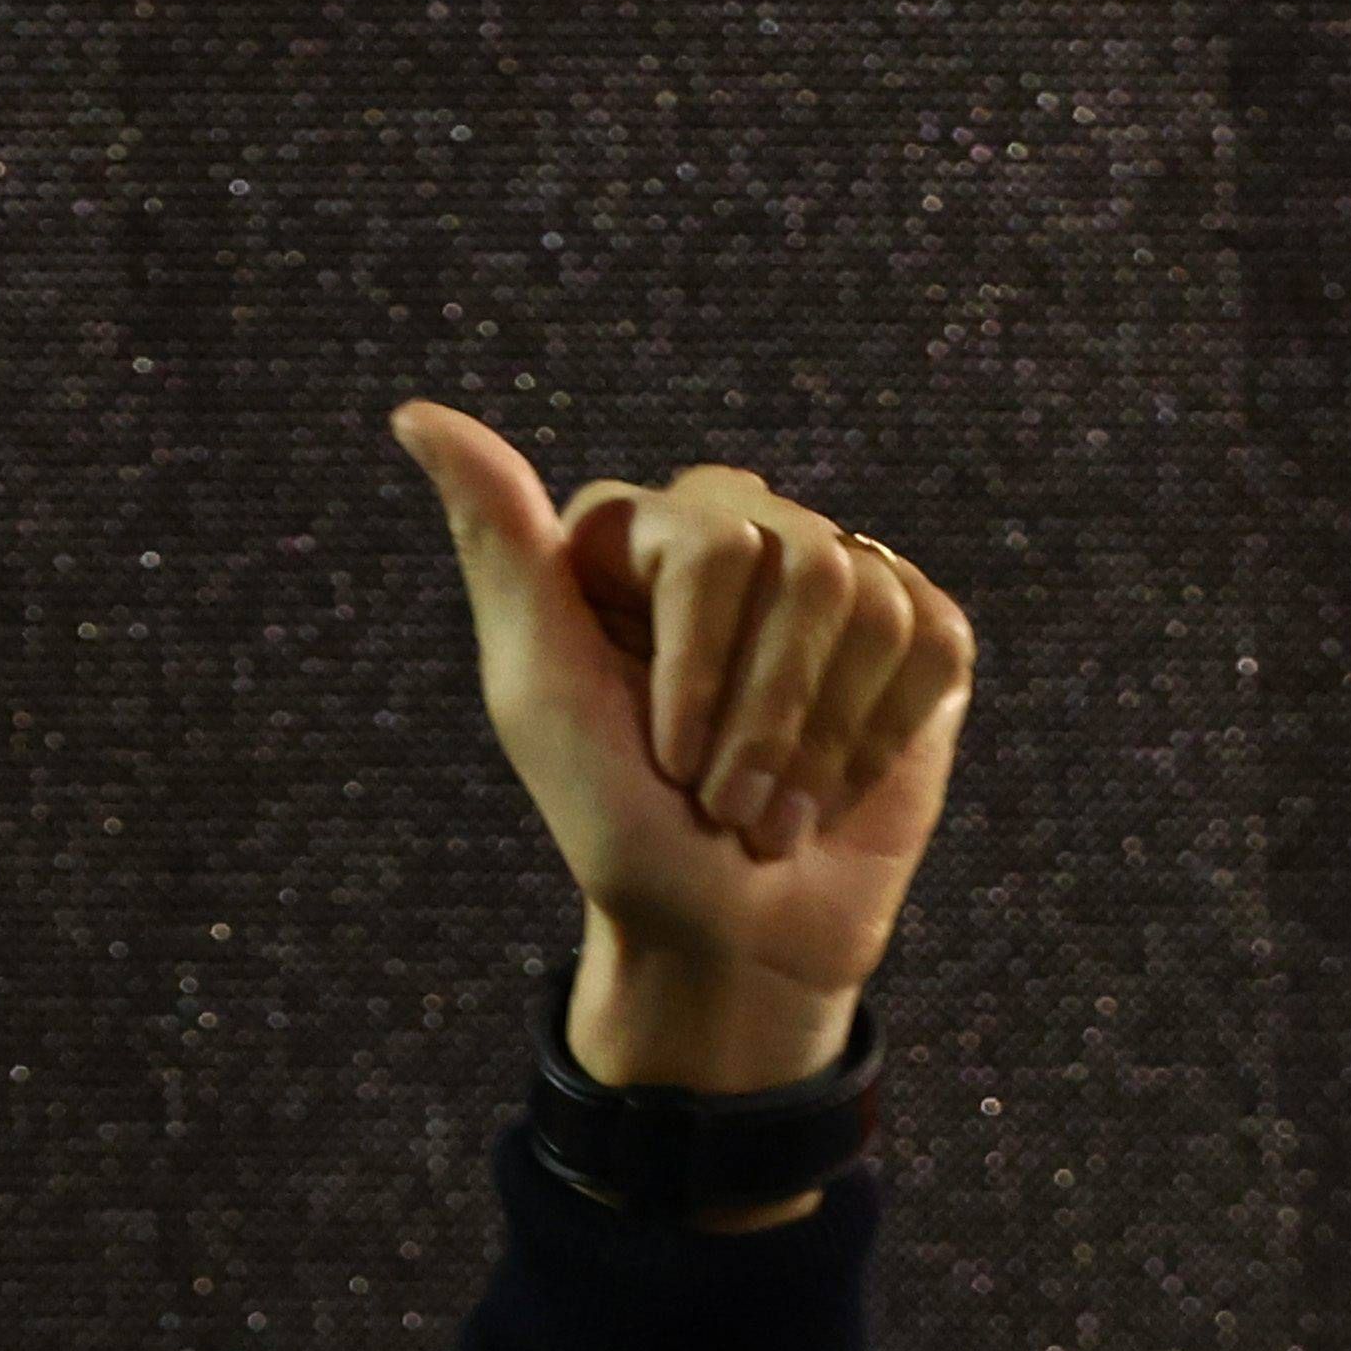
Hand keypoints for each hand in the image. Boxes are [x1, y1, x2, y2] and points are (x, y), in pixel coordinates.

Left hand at [387, 400, 973, 1111]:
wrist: (727, 936)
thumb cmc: (617, 825)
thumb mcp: (539, 693)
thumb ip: (498, 546)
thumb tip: (416, 413)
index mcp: (632, 537)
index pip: (714, 544)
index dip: (701, 671)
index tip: (661, 763)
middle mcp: (735, 531)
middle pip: (808, 568)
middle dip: (767, 716)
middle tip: (720, 803)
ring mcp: (831, 574)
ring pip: (876, 604)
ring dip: (819, 741)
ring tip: (767, 809)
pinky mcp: (916, 627)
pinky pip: (934, 641)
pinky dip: (880, 741)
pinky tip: (831, 789)